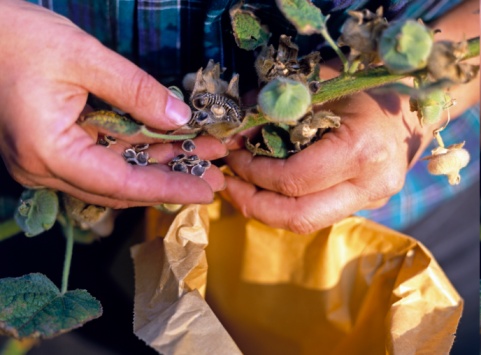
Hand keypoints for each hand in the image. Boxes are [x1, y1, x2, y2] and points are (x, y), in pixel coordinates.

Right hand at [0, 0, 225, 207]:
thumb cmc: (15, 37)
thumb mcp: (82, 56)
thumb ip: (135, 90)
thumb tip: (181, 118)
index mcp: (49, 152)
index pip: (121, 183)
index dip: (168, 188)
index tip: (206, 190)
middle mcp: (45, 168)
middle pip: (121, 185)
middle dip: (171, 176)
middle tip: (215, 172)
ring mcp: (47, 161)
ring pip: (115, 173)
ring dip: (159, 164)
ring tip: (203, 155)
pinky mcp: (53, 148)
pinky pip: (102, 159)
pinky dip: (137, 152)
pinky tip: (170, 144)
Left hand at [222, 91, 431, 233]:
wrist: (412, 109)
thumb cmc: (364, 88)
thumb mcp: (317, 86)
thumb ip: (273, 108)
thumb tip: (233, 134)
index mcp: (362, 151)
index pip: (293, 180)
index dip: (254, 172)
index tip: (232, 156)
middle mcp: (371, 186)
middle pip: (299, 217)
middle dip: (253, 204)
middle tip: (228, 185)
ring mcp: (371, 202)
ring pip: (306, 222)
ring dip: (266, 209)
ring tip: (240, 188)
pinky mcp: (365, 207)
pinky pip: (317, 213)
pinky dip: (285, 205)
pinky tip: (267, 188)